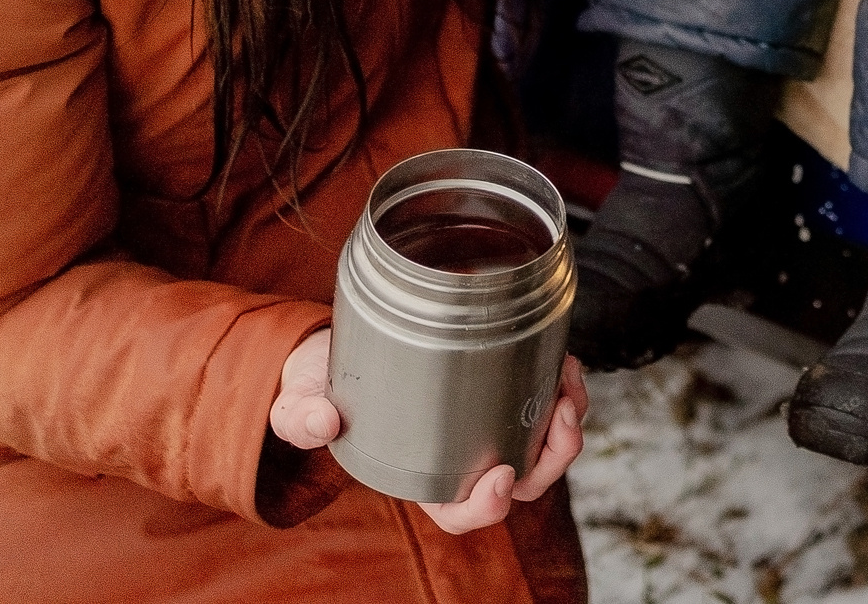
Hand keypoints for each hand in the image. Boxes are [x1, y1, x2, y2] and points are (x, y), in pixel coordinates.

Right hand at [271, 332, 591, 534]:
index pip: (461, 514)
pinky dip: (563, 388)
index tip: (500, 475)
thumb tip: (324, 421)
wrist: (335, 353)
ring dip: (568, 419)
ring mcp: (486, 428)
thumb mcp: (299, 405)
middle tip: (561, 415)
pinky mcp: (502, 391)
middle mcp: (460, 460)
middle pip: (523, 483)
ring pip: (545, 445)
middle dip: (553, 456)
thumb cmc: (320, 392)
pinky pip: (546, 404)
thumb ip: (303, 418)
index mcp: (420, 479)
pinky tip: (561, 359)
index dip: (487, 506)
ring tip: (567, 379)